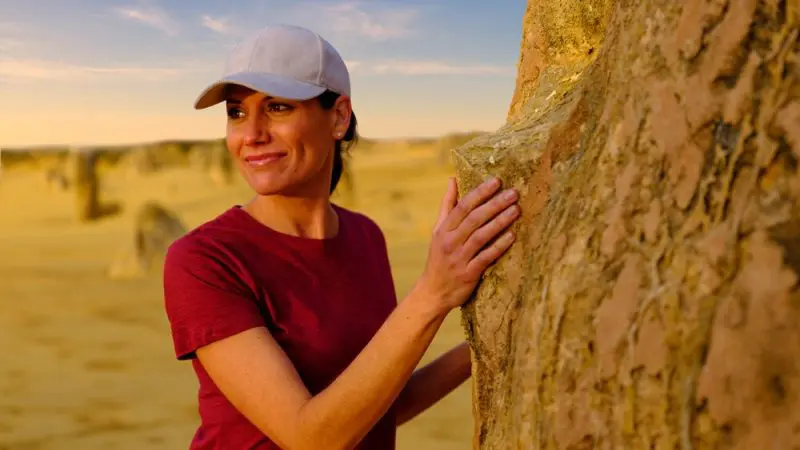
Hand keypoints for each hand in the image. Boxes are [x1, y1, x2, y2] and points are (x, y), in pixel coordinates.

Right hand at [416, 176, 519, 313]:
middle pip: (474, 219)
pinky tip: (512, 235)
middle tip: (513, 193)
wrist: (433, 292)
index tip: (496, 181)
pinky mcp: (468, 274)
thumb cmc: (439, 258)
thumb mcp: (438, 231)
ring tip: (516, 209)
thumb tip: (453, 179)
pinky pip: (486, 257)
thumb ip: (447, 205)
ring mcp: (459, 258)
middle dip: (494, 204)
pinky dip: (499, 246)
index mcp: (444, 230)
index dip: (480, 193)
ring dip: (499, 221)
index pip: (462, 207)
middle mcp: (450, 242)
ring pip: (481, 236)